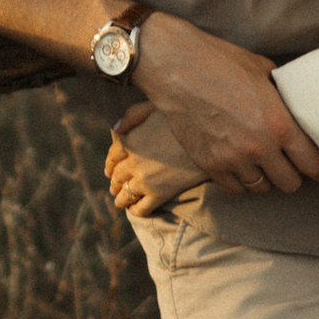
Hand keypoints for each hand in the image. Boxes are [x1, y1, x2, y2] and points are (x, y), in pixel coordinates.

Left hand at [104, 104, 202, 219]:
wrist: (208, 138)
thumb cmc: (182, 118)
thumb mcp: (153, 107)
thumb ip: (131, 116)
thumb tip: (116, 130)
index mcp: (129, 141)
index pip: (112, 158)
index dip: (109, 165)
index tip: (110, 171)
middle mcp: (132, 162)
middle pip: (116, 177)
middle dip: (114, 183)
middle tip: (115, 188)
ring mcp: (145, 180)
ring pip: (125, 195)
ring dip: (121, 199)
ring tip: (122, 201)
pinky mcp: (159, 194)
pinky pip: (141, 209)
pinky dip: (136, 210)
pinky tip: (137, 209)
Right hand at [134, 13, 318, 193]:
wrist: (176, 67)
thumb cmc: (222, 62)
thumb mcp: (265, 72)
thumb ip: (285, 96)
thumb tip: (299, 105)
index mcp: (279, 123)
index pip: (313, 164)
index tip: (318, 166)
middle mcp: (259, 147)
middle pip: (290, 183)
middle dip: (295, 174)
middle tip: (291, 163)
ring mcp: (232, 159)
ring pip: (262, 188)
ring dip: (266, 178)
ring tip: (264, 163)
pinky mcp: (208, 165)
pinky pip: (235, 188)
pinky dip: (241, 180)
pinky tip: (241, 165)